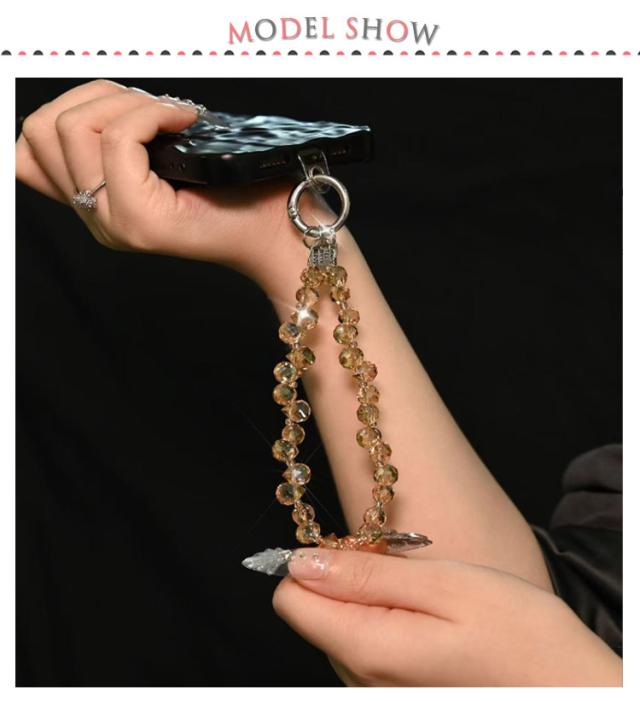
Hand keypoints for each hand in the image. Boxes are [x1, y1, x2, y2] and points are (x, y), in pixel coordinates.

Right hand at [16, 80, 325, 283]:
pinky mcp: (142, 221)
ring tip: (171, 118)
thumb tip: (83, 105)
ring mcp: (115, 223)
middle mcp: (95, 219)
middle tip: (155, 111)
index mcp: (94, 203)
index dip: (75, 106)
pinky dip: (152, 112)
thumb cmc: (235, 191)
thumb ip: (113, 144)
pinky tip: (186, 122)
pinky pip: (120, 137)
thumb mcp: (159, 160)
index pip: (29, 144)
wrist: (277, 232)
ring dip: (126, 103)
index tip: (134, 111)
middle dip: (99, 97)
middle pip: (45, 127)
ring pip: (76, 127)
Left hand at [273, 549, 621, 686]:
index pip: (292, 599)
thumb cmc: (518, 634)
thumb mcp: (444, 585)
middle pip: (313, 612)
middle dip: (346, 577)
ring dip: (368, 596)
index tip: (358, 548)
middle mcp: (362, 679)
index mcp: (367, 648)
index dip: (315, 562)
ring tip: (421, 592)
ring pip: (338, 626)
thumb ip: (366, 575)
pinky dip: (384, 618)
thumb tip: (301, 562)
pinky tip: (426, 615)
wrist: (569, 690)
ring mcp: (378, 689)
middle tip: (403, 567)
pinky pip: (365, 644)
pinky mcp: (395, 689)